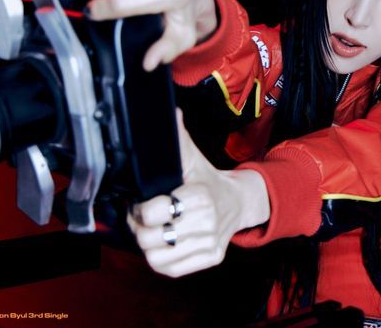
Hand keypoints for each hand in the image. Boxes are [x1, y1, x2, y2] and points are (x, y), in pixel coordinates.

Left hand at [127, 110, 269, 276]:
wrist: (240, 202)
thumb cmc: (209, 182)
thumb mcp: (194, 160)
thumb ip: (178, 140)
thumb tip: (171, 112)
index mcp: (200, 197)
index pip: (153, 212)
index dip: (140, 208)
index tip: (142, 202)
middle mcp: (207, 223)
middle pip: (150, 237)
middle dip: (140, 227)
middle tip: (143, 218)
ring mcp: (210, 244)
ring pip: (156, 256)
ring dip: (149, 245)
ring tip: (154, 231)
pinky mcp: (211, 259)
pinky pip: (170, 269)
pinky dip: (161, 259)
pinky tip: (166, 244)